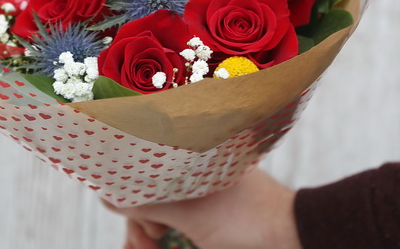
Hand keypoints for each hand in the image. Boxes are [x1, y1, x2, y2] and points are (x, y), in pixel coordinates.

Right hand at [106, 166, 301, 248]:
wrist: (292, 233)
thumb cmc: (244, 218)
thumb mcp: (189, 213)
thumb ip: (146, 203)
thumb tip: (108, 197)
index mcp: (187, 158)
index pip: (144, 172)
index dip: (132, 203)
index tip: (132, 231)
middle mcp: (192, 169)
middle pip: (151, 192)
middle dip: (142, 224)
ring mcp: (202, 189)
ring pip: (164, 208)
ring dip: (152, 232)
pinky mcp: (210, 207)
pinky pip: (181, 217)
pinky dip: (170, 232)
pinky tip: (161, 245)